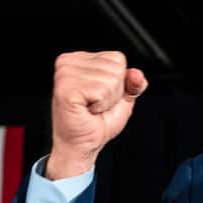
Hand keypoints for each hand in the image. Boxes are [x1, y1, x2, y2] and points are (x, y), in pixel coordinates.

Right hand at [47, 51, 147, 178]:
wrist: (82, 144)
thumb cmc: (97, 122)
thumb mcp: (123, 98)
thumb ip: (133, 83)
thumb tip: (137, 74)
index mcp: (80, 59)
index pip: (117, 58)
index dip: (119, 83)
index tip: (101, 95)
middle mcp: (69, 62)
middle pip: (116, 68)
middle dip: (113, 92)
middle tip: (95, 104)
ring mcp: (65, 74)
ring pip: (110, 80)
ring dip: (106, 100)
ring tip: (91, 107)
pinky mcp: (65, 88)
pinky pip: (101, 91)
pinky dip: (101, 105)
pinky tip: (86, 110)